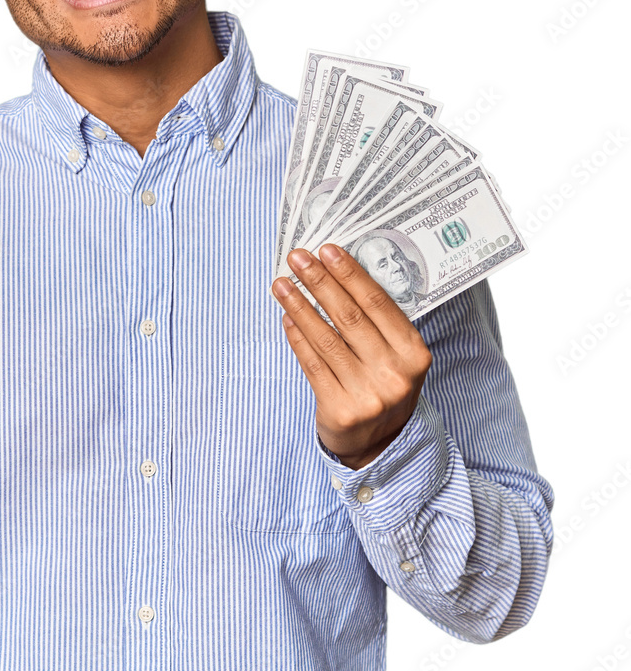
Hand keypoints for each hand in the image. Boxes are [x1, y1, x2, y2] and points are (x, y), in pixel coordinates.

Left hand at [271, 244, 431, 469]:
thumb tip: (337, 274)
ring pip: (326, 339)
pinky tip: (286, 317)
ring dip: (299, 306)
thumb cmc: (383, 385)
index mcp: (413, 353)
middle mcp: (394, 373)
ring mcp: (368, 394)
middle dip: (319, 282)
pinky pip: (312, 365)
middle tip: (297, 258)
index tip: (327, 250)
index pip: (377, 303)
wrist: (379, 444)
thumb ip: (376, 323)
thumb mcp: (395, 355)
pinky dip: (297, 338)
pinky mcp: (341, 410)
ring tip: (281, 284)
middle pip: (349, 317)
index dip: (350, 274)